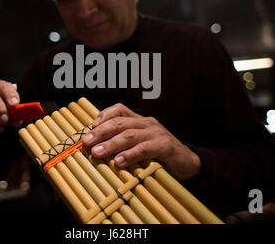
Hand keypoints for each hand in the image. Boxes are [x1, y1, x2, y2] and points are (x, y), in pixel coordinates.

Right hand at [0, 80, 21, 132]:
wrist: (0, 113)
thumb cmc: (9, 110)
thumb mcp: (16, 110)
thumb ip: (17, 114)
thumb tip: (17, 121)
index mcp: (1, 87)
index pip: (4, 87)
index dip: (9, 95)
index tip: (14, 104)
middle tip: (5, 120)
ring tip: (0, 129)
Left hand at [82, 103, 201, 180]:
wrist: (188, 163)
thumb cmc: (158, 156)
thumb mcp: (140, 146)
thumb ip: (123, 144)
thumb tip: (96, 149)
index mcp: (140, 120)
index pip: (119, 110)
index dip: (104, 115)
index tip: (90, 127)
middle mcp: (147, 123)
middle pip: (120, 122)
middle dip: (101, 132)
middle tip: (86, 142)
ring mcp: (157, 133)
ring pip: (129, 135)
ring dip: (111, 144)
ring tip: (97, 152)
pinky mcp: (165, 146)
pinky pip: (145, 148)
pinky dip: (130, 154)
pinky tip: (119, 162)